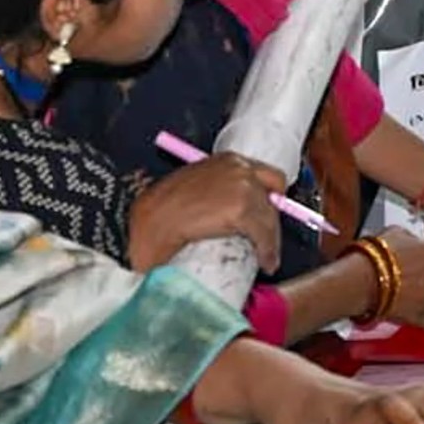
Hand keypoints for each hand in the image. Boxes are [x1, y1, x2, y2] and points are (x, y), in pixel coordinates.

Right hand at [128, 151, 285, 270]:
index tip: (267, 215)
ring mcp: (242, 187)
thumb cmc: (160, 210)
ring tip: (266, 258)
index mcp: (226, 160)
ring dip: (270, 238)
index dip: (267, 197)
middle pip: (273, 190)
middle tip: (266, 238)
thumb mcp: (193, 190)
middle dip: (272, 214)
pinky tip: (265, 263)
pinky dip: (268, 251)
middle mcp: (239, 168)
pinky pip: (265, 234)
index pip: (263, 175)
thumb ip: (215, 193)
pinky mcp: (242, 209)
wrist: (149, 222)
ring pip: (270, 216)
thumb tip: (229, 213)